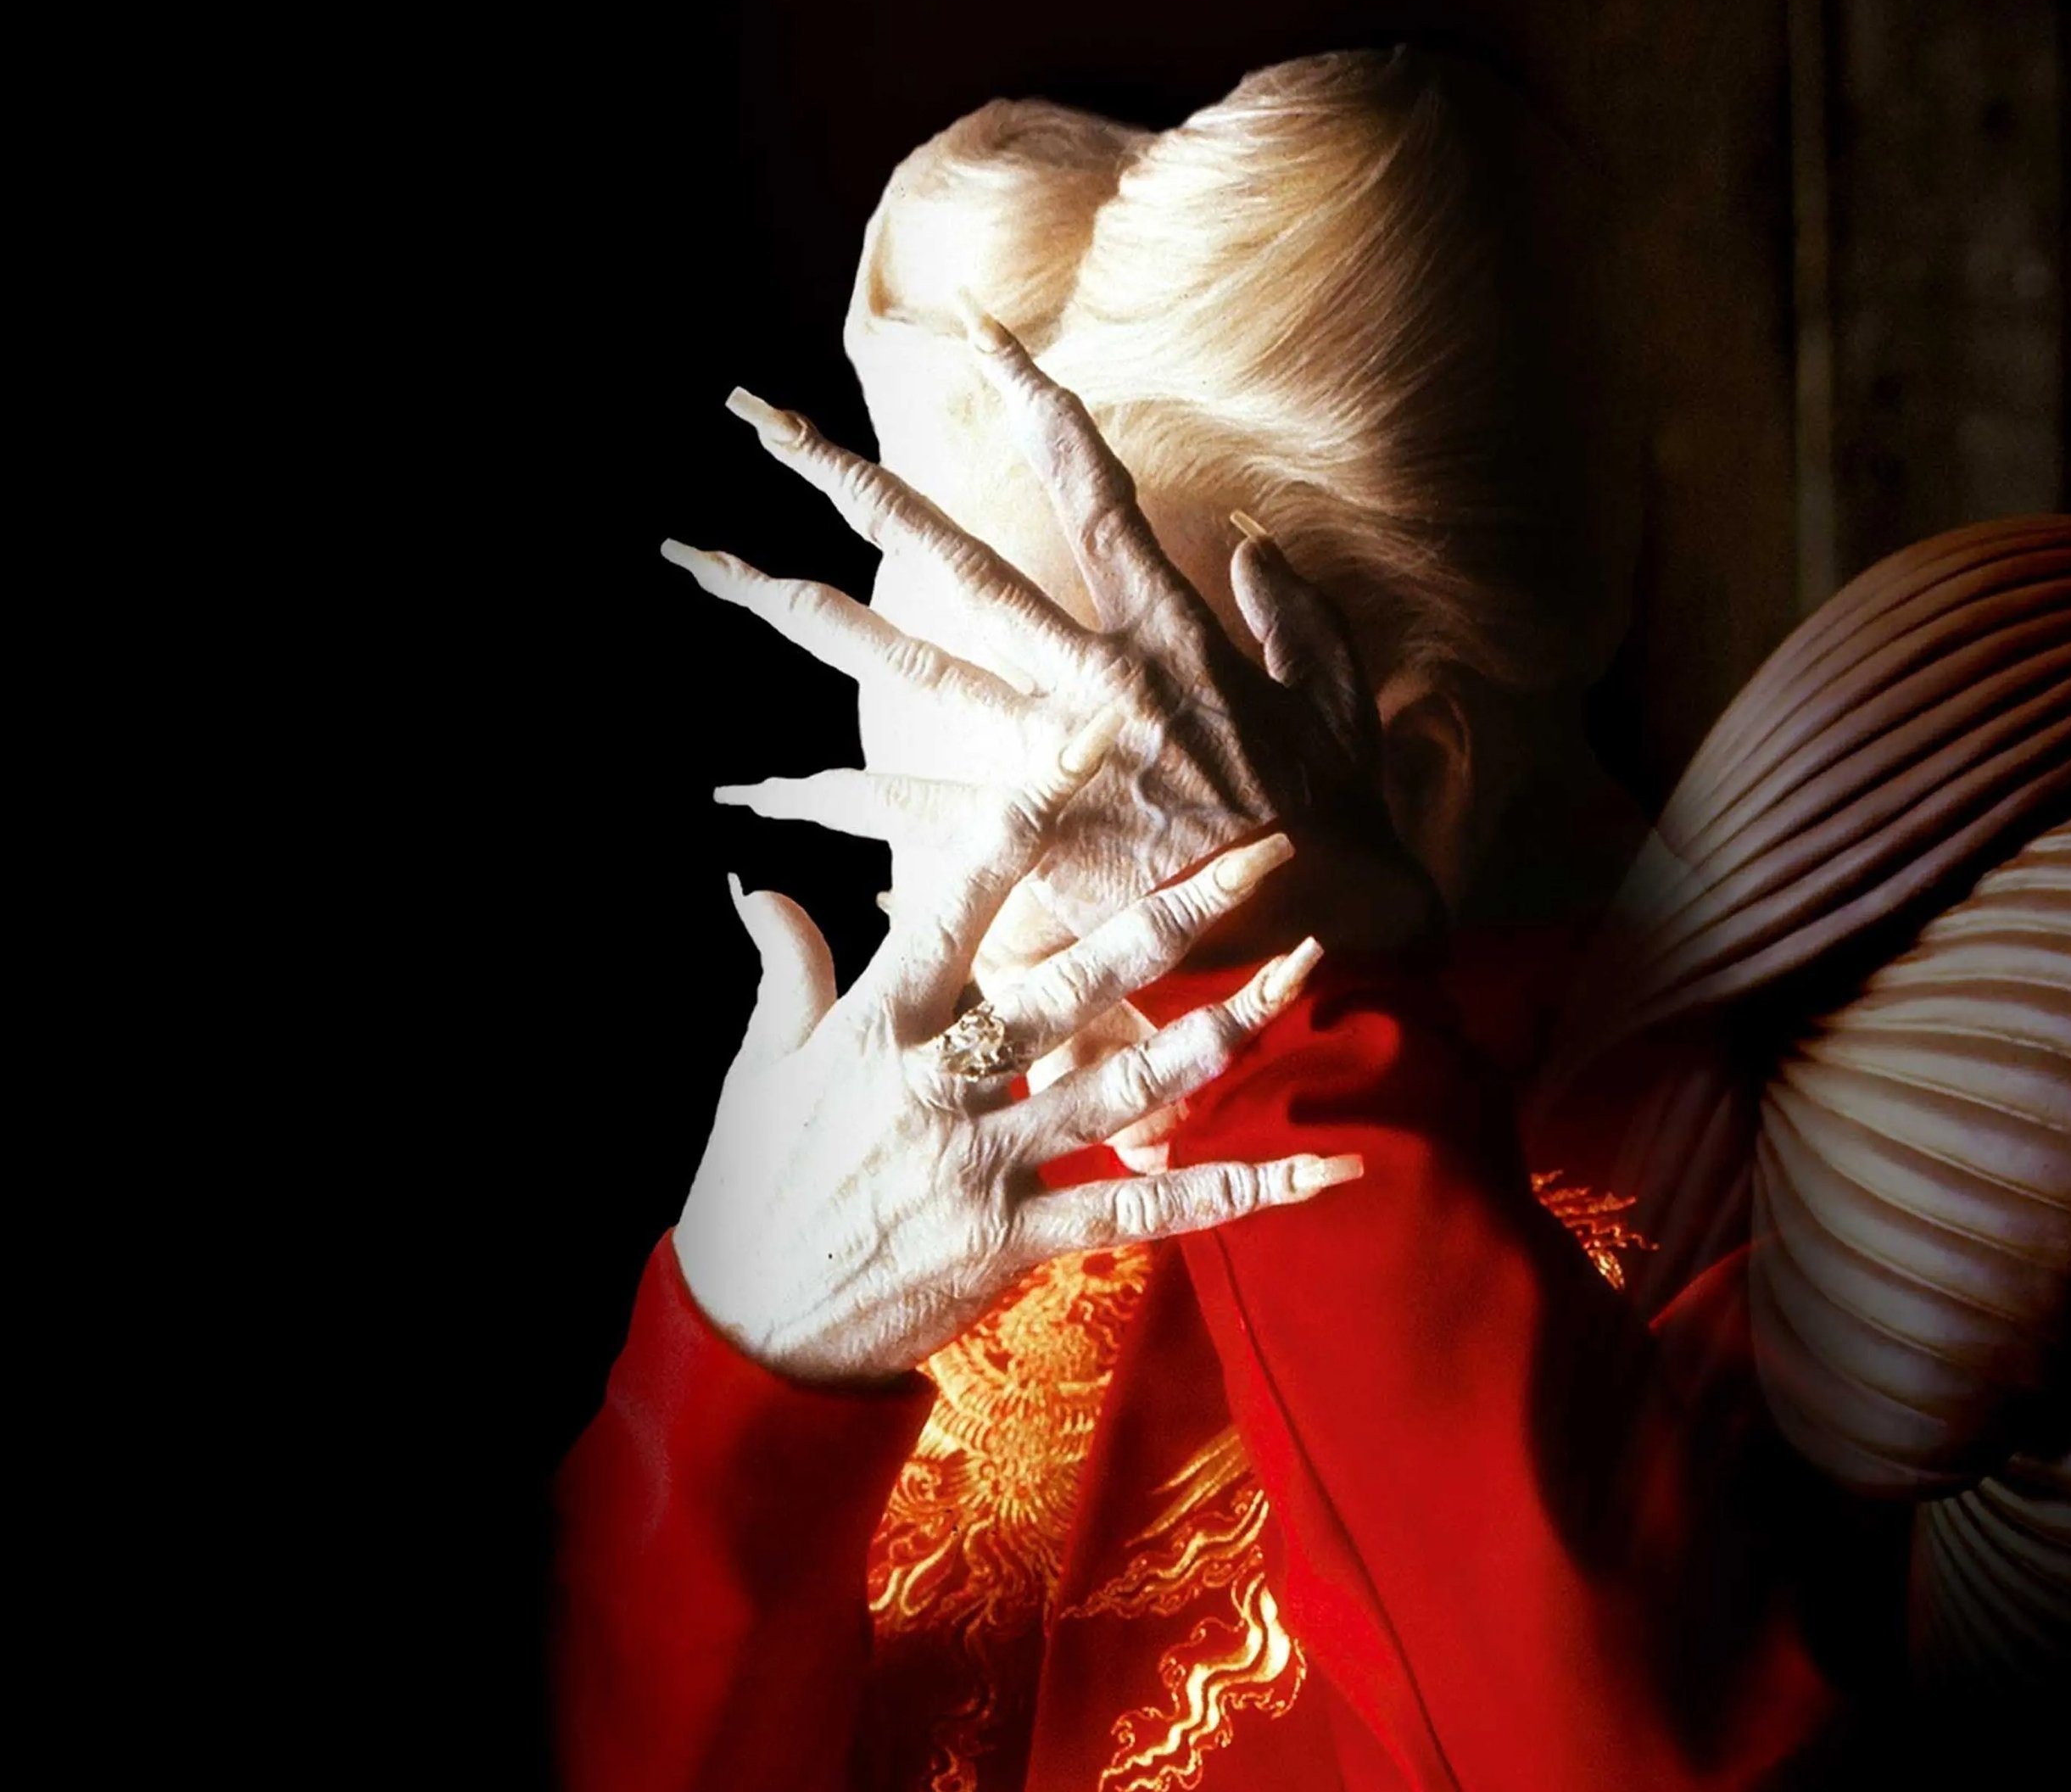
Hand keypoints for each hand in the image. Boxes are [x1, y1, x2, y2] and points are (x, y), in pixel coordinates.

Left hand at [664, 300, 1433, 968]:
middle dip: (856, 484)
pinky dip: (826, 803)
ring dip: (801, 613)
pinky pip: (904, 813)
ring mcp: (1049, 754)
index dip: (1031, 400)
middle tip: (764, 423)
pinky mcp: (1027, 841)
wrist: (1333, 929)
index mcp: (1167, 631)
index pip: (1088, 485)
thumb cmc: (1340, 817)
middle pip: (952, 559)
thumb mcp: (1338, 691)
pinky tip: (747, 790)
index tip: (978, 331)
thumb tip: (1250, 538)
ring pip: (903, 664)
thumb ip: (1295, 608)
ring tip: (714, 567)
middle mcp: (1092, 674)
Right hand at [674, 720, 1358, 1385]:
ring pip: (1133, 1082)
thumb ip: (785, 972)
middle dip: (1177, 912)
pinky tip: (1320, 1169)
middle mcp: (941, 1082)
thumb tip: (761, 887)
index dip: (1028, 809)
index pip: (963, 893)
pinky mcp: (1020, 1241)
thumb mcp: (757, 1067)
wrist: (750, 1334)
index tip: (1092, 735)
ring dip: (1229, 1024)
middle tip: (1263, 852)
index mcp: (878, 1023)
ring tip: (1307, 966)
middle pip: (1078, 979)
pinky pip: (1148, 1211)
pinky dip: (1241, 1192)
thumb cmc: (752, 1186)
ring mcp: (987, 1164)